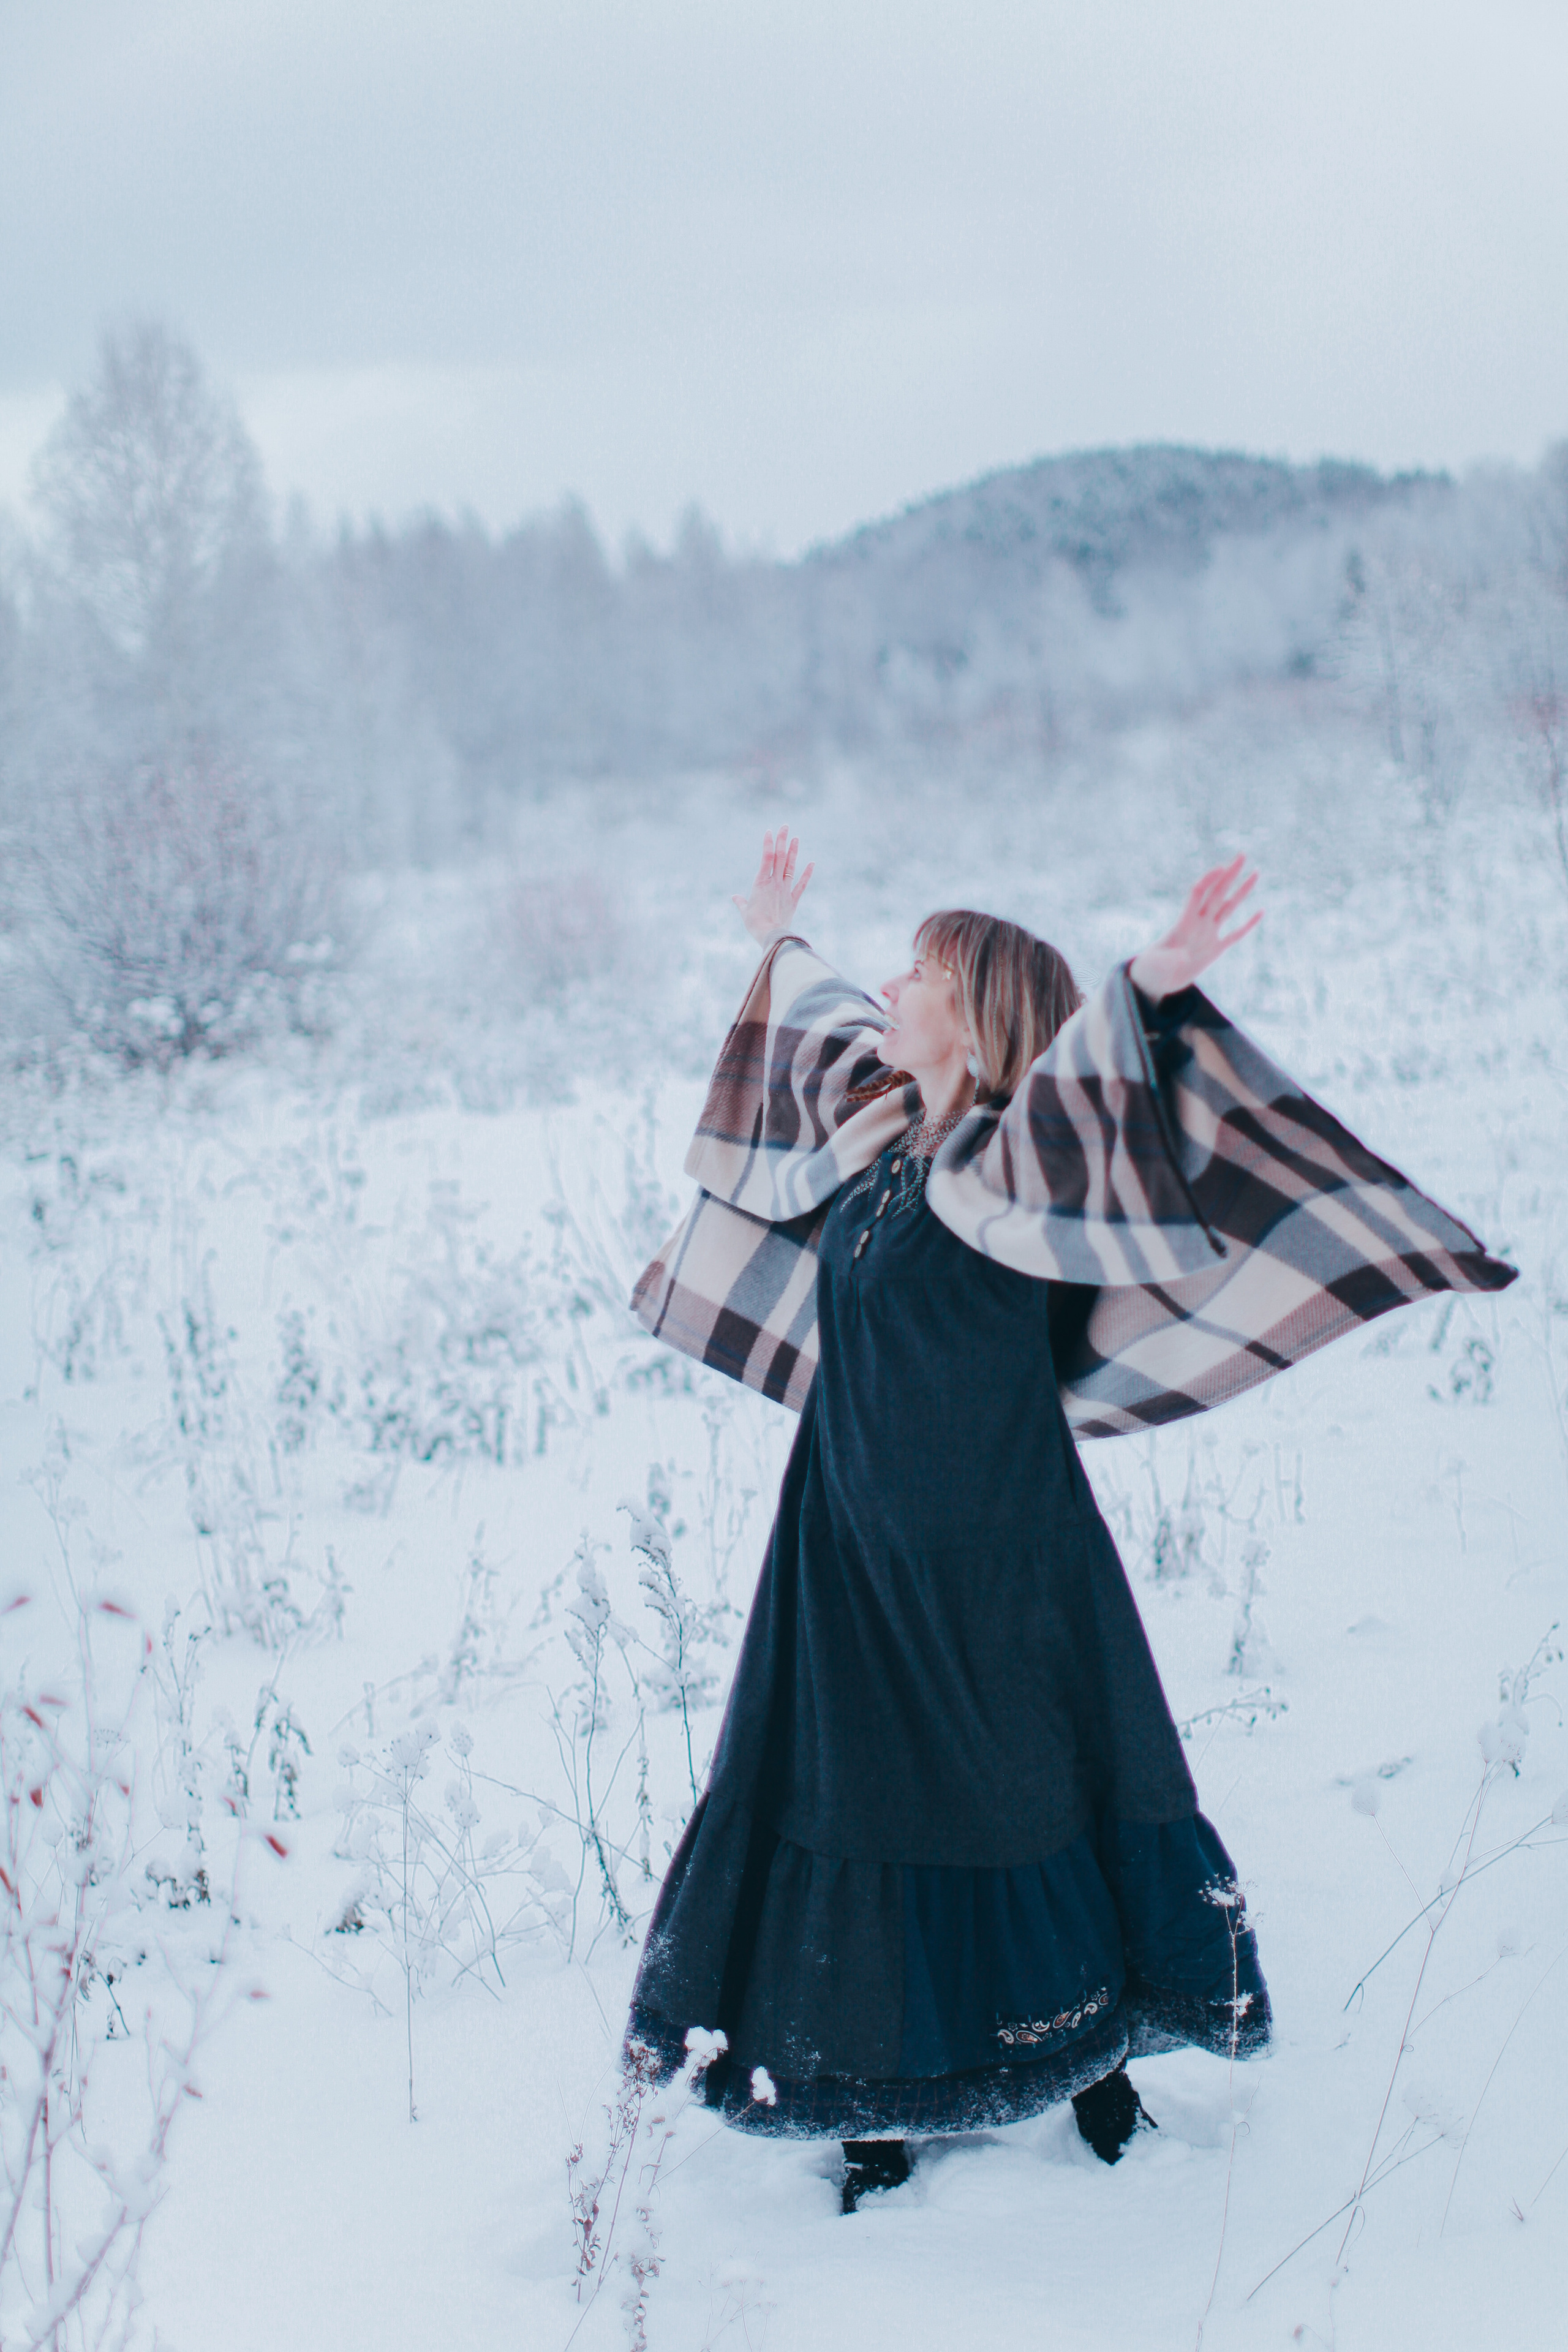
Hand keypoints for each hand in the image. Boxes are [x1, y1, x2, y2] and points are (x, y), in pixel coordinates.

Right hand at [732, 828, 814, 946]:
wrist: (772, 935)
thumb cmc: (755, 924)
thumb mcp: (745, 911)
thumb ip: (741, 902)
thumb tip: (735, 897)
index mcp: (761, 882)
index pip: (766, 857)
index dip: (768, 843)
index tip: (769, 831)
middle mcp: (774, 882)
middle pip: (779, 857)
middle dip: (782, 840)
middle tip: (785, 826)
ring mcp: (785, 890)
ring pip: (790, 866)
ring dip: (793, 851)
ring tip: (796, 838)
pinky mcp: (793, 900)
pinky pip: (801, 884)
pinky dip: (807, 874)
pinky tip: (812, 863)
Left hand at [1129, 855, 1260, 1000]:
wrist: (1155, 981)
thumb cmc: (1151, 971)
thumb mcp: (1157, 965)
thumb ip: (1169, 960)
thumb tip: (1181, 958)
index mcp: (1184, 923)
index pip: (1198, 893)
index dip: (1209, 880)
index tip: (1221, 867)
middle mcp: (1198, 924)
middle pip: (1217, 893)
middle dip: (1229, 874)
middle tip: (1242, 855)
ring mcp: (1208, 935)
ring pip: (1228, 907)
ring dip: (1241, 891)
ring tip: (1255, 873)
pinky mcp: (1214, 950)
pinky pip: (1235, 934)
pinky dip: (1248, 924)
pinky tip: (1260, 912)